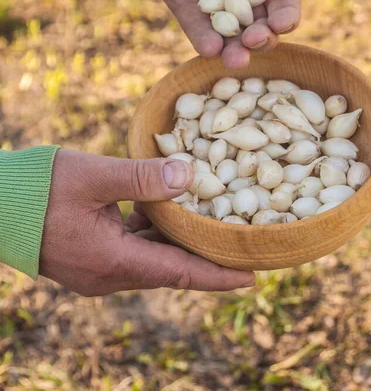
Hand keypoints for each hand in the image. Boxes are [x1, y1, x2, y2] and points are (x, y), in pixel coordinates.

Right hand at [40, 150, 254, 295]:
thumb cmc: (36, 189)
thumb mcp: (93, 175)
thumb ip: (141, 177)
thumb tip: (188, 175)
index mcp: (112, 261)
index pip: (178, 274)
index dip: (217, 276)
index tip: (252, 277)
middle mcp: (107, 274)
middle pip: (169, 268)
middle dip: (204, 256)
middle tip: (239, 242)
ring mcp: (97, 268)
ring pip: (151, 258)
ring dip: (177, 241)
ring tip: (209, 223)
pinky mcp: (90, 255)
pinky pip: (132, 248)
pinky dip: (153, 232)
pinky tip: (165, 209)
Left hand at [139, 0, 344, 68]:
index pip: (285, 1)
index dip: (287, 16)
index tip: (283, 23)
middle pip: (262, 26)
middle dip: (263, 39)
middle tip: (257, 40)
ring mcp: (215, 0)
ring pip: (231, 35)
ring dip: (236, 50)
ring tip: (236, 59)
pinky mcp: (185, 3)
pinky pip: (197, 28)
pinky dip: (204, 41)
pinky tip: (209, 49)